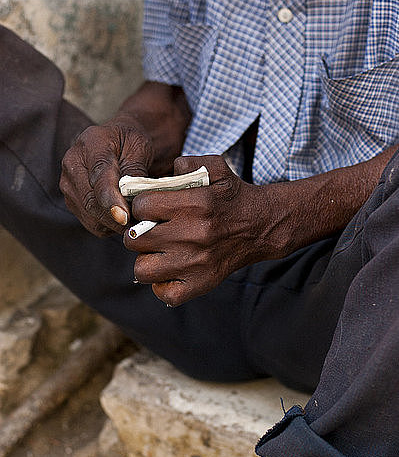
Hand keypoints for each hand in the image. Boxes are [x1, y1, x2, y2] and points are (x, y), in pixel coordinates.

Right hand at [60, 113, 152, 236]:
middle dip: (116, 219)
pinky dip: (110, 227)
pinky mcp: (72, 201)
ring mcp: (68, 184)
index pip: (99, 176)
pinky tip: (125, 221)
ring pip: (90, 216)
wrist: (114, 143)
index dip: (111, 199)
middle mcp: (73, 164)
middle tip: (140, 226)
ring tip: (137, 223)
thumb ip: (136, 171)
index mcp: (91, 143)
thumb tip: (135, 200)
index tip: (124, 217)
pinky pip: (92, 223)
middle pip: (91, 201)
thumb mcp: (139, 147)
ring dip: (114, 225)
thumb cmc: (129, 143)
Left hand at [123, 155, 272, 305]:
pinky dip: (162, 284)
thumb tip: (157, 176)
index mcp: (195, 204)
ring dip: (146, 259)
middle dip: (138, 232)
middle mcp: (194, 235)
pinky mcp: (201, 283)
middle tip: (150, 230)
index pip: (141, 207)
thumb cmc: (231, 196)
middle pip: (134, 239)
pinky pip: (164, 292)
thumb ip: (185, 163)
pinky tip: (170, 269)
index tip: (151, 209)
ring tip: (158, 251)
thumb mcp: (214, 168)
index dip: (142, 206)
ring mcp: (196, 263)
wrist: (260, 226)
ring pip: (142, 269)